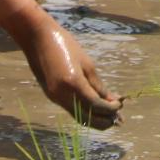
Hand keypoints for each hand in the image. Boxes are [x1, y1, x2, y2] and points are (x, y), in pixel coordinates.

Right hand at [17, 12, 120, 128]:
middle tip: (118, 118)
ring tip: (109, 116)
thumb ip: (98, 85)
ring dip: (94, 119)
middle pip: (86, 117)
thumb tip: (113, 100)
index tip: (121, 105)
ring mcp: (55, 97)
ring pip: (78, 116)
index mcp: (73, 83)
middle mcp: (62, 95)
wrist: (38, 38)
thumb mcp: (86, 63)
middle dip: (103, 121)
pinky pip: (71, 109)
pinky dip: (84, 112)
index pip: (95, 105)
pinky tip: (94, 107)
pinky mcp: (52, 96)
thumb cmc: (65, 45)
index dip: (110, 109)